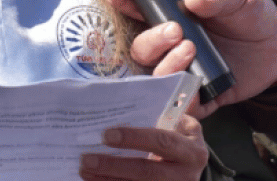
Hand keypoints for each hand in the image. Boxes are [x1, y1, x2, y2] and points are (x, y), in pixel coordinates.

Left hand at [78, 113, 207, 180]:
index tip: (107, 135)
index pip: (161, 141)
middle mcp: (186, 175)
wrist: (192, 164)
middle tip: (87, 158)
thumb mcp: (179, 124)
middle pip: (146, 172)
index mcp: (192, 151)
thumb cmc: (179, 137)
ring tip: (84, 169)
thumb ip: (159, 114)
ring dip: (107, 179)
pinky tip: (94, 179)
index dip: (134, 138)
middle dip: (114, 166)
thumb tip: (124, 102)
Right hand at [106, 0, 276, 117]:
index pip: (141, 12)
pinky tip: (194, 88)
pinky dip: (183, 100)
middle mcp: (173, 48)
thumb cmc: (254, 17)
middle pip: (141, 50)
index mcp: (175, 19)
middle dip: (151, 40)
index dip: (125, 3)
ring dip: (166, 66)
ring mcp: (186, 73)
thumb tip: (192, 0)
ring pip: (156, 78)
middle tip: (175, 30)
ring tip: (190, 49)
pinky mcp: (203, 97)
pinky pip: (183, 106)